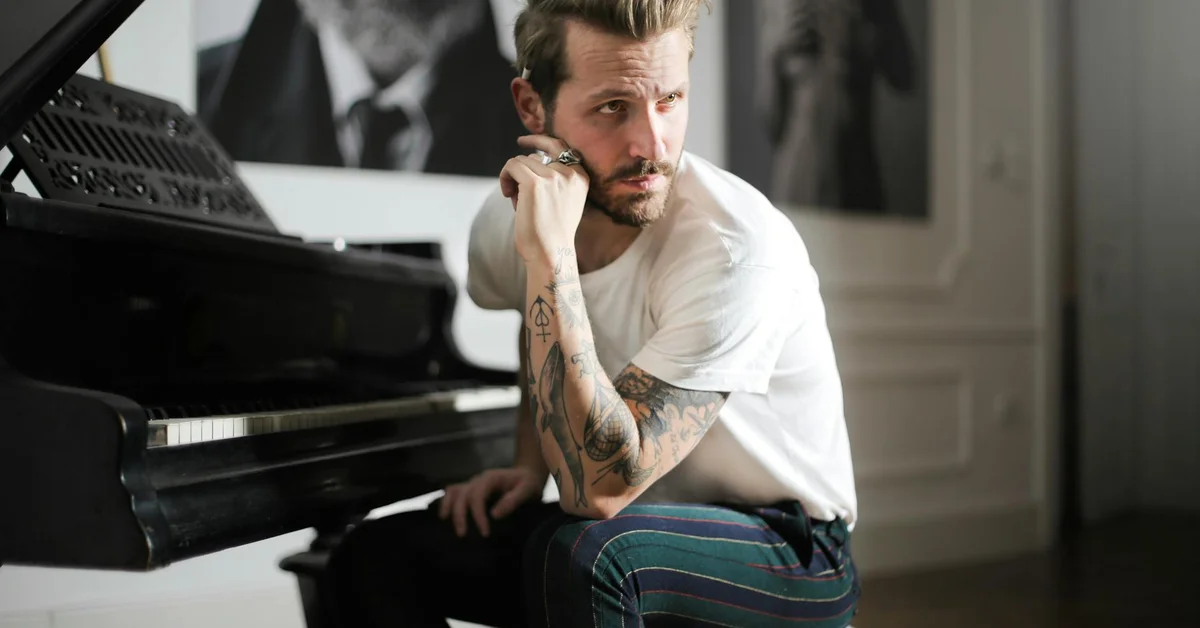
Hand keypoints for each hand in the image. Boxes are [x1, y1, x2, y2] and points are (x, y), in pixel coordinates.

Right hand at [437, 466, 545, 537]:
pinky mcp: (470, 491)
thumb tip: (495, 514)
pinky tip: (445, 517)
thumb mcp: (528, 489)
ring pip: (453, 491)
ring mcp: (472, 484)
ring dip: (448, 507)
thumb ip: (513, 500)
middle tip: (462, 535)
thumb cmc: (528, 483)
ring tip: (445, 524)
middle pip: (461, 494)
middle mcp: (478, 480)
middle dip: (459, 515)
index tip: (484, 533)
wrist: (527, 476)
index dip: (478, 515)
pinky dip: (447, 503)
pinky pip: (453, 493)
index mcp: (491, 478)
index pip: (477, 495)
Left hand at [500, 135, 588, 262]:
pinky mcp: (534, 183)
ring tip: (515, 200)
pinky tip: (507, 194)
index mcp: (580, 177)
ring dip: (512, 178)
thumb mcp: (562, 201)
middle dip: (522, 172)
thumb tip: (528, 159)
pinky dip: (505, 177)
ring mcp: (553, 176)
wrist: (551, 253)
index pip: (560, 146)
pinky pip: (511, 165)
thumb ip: (553, 180)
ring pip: (521, 161)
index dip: (539, 140)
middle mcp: (570, 173)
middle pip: (535, 156)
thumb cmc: (551, 233)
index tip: (522, 142)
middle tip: (516, 191)